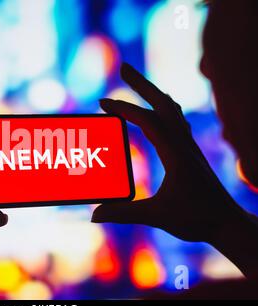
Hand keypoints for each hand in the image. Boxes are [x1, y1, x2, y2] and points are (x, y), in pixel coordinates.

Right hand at [92, 63, 257, 276]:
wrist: (228, 223)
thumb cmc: (197, 219)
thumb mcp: (157, 216)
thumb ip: (124, 213)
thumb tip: (94, 215)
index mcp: (176, 153)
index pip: (148, 121)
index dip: (124, 109)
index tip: (102, 102)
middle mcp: (184, 144)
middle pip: (163, 103)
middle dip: (142, 83)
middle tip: (124, 67)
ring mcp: (189, 146)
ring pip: (172, 109)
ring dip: (153, 93)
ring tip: (137, 84)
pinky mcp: (190, 152)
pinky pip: (176, 121)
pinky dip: (162, 108)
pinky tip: (155, 113)